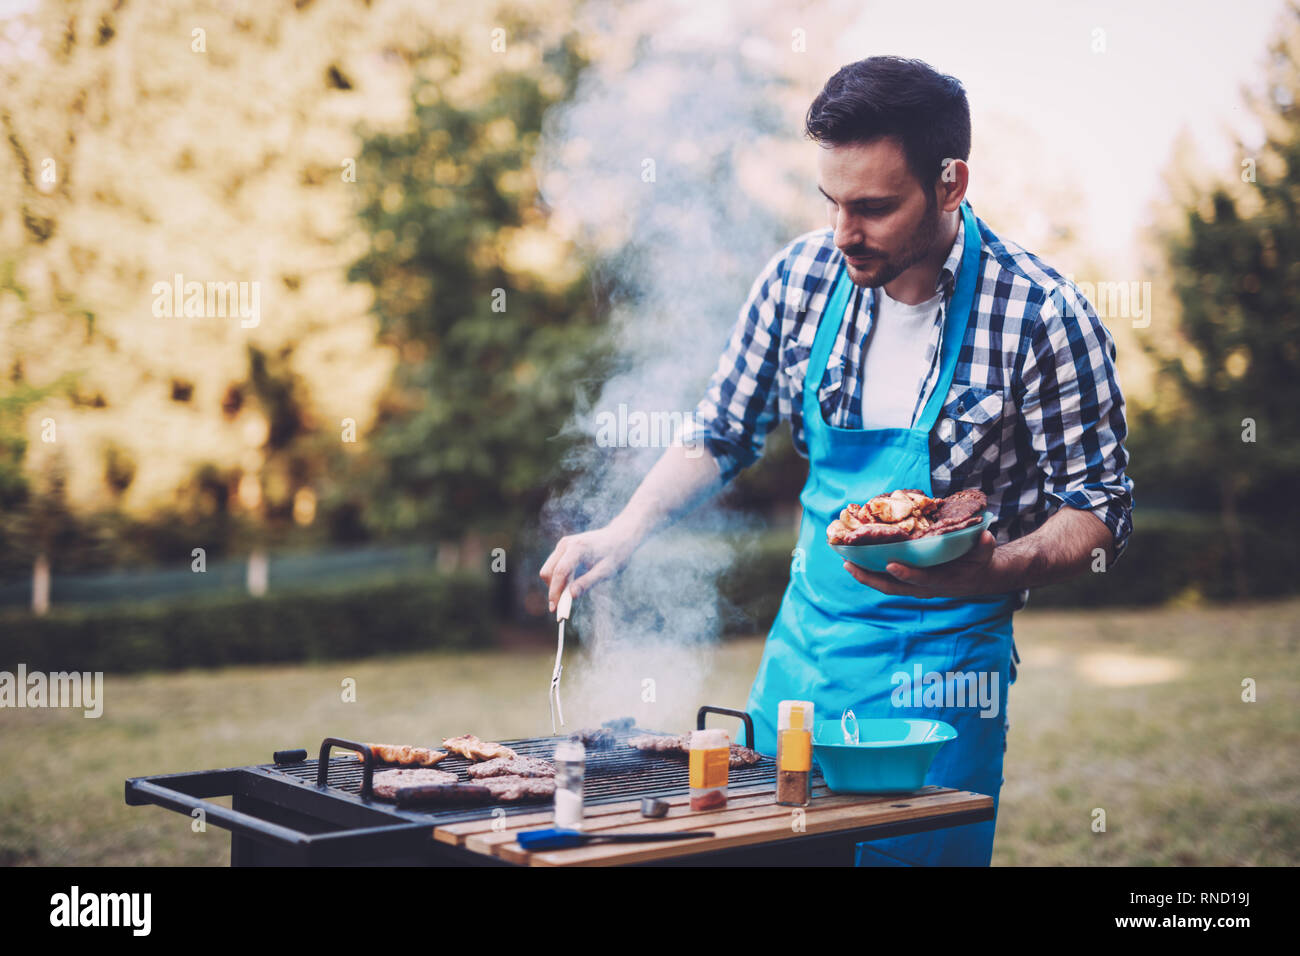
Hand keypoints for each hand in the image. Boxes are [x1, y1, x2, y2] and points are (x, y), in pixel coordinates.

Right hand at [539, 521, 639, 611]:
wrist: (620, 536)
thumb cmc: (616, 554)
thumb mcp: (606, 571)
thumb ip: (588, 582)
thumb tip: (571, 596)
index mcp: (577, 548)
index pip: (559, 572)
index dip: (555, 592)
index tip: (556, 609)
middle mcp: (566, 544)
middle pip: (549, 571)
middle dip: (552, 590)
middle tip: (560, 608)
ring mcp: (563, 545)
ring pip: (549, 570)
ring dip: (555, 585)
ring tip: (566, 599)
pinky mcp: (563, 548)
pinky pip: (554, 566)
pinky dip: (558, 579)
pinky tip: (569, 587)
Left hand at [841, 530, 1005, 597]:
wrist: (977, 577)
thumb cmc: (978, 562)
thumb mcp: (984, 553)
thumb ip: (983, 546)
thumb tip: (984, 535)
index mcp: (942, 581)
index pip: (921, 580)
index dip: (907, 574)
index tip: (891, 565)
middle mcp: (924, 587)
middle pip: (893, 587)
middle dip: (870, 578)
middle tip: (849, 564)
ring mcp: (914, 587)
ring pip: (885, 585)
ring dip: (864, 575)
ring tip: (845, 561)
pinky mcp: (908, 583)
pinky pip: (885, 580)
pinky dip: (869, 572)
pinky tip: (855, 560)